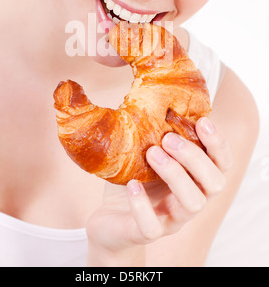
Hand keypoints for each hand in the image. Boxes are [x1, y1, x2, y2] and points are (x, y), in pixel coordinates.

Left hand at [86, 118, 232, 262]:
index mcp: (194, 179)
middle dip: (195, 157)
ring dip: (175, 174)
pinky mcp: (146, 234)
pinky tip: (131, 185)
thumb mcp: (144, 155)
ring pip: (192, 203)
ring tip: (151, 154)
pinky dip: (142, 205)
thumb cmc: (133, 182)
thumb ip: (154, 134)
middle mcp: (189, 200)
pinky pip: (152, 227)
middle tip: (168, 138)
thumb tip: (149, 95)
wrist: (109, 221)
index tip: (202, 121)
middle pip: (214, 183)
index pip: (221, 163)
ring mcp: (171, 219)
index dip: (218, 143)